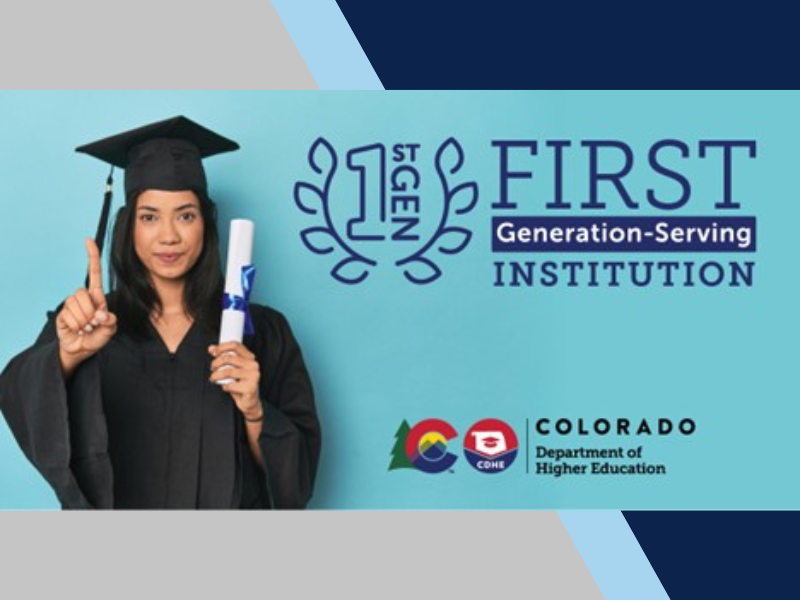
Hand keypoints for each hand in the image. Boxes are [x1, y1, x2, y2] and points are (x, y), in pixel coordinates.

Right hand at [56, 238, 117, 360]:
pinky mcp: (62, 314)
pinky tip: (76, 330)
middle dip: (90, 312)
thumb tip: (100, 315)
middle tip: (93, 324)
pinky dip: (76, 326)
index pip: (94, 274)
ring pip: (76, 305)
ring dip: (83, 320)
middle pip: (83, 294)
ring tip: (85, 327)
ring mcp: (71, 305)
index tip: (89, 240)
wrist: (82, 349)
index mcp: (97, 297)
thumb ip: (110, 322)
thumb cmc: (97, 336)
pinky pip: (69, 317)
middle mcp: (83, 297)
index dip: (92, 257)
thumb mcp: (110, 330)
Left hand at [209, 341, 262, 420]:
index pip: (236, 345)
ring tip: (214, 379)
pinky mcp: (250, 387)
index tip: (213, 352)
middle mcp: (253, 365)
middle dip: (216, 363)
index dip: (222, 347)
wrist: (249, 401)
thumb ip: (223, 357)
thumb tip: (211, 348)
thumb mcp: (232, 368)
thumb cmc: (240, 383)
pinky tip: (226, 387)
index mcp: (249, 358)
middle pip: (229, 358)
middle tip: (212, 368)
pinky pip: (230, 385)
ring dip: (216, 375)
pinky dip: (224, 386)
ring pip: (228, 371)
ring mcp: (253, 376)